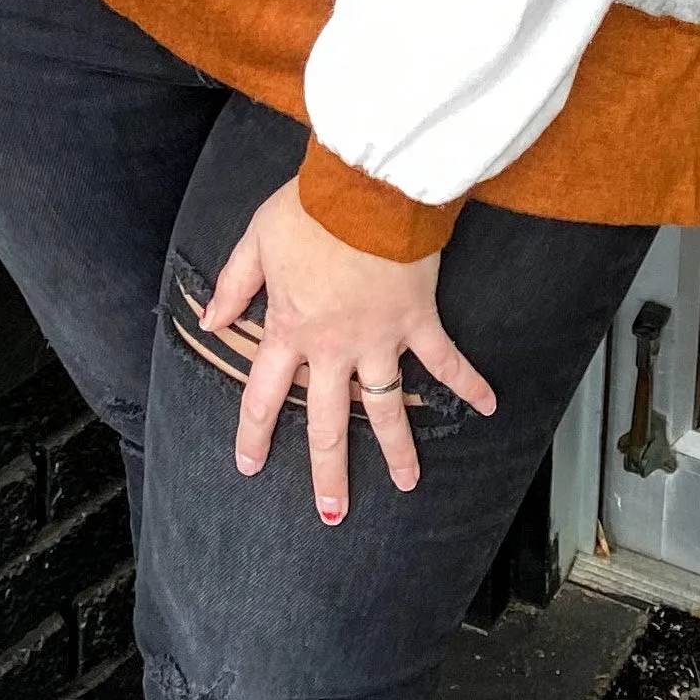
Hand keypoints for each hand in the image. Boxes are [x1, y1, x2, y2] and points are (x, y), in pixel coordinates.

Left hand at [201, 177, 495, 524]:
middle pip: (330, 423)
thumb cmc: (311, 207)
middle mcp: (334, 347)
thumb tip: (211, 322)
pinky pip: (446, 359)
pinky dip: (469, 383)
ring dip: (398, 449)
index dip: (255, 434)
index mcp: (291, 328)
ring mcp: (380, 339)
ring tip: (407, 483)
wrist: (367, 187)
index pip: (265, 394)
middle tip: (333, 513)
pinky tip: (488, 407)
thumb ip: (234, 283)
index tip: (251, 467)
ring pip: (388, 407)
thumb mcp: (258, 238)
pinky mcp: (418, 319)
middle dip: (330, 472)